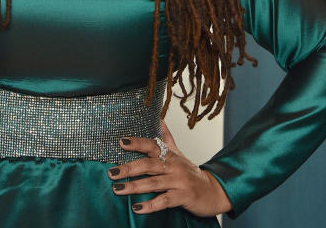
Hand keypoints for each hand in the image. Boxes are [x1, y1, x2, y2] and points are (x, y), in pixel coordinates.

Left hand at [107, 120, 232, 216]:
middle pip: (149, 164)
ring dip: (134, 186)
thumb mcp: (178, 153)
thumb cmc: (191, 173)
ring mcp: (179, 181)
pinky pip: (164, 201)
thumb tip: (158, 118)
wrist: (214, 191)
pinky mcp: (183, 197)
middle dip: (129, 168)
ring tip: (117, 189)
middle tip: (111, 172)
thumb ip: (166, 137)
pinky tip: (137, 208)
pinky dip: (151, 205)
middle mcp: (174, 166)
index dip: (137, 143)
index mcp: (170, 155)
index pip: (152, 145)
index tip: (121, 142)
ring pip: (154, 183)